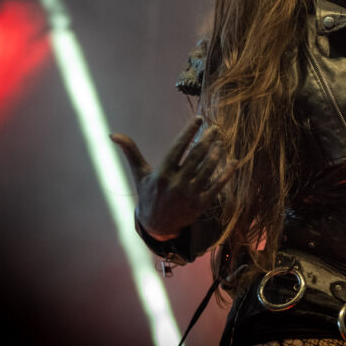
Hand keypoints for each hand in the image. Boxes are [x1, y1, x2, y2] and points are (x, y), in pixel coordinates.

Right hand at [110, 117, 226, 239]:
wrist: (158, 226)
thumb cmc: (148, 194)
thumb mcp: (140, 174)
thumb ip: (131, 152)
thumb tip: (113, 134)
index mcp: (162, 174)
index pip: (179, 147)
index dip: (190, 131)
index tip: (199, 118)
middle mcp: (177, 184)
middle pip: (197, 156)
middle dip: (208, 139)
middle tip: (216, 128)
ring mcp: (190, 195)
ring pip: (209, 169)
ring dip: (217, 153)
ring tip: (221, 141)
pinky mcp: (201, 204)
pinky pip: (218, 185)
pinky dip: (227, 172)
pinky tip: (233, 160)